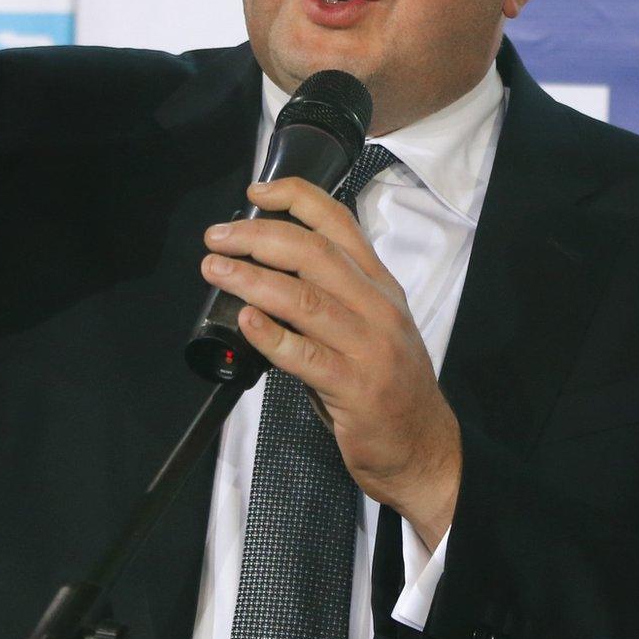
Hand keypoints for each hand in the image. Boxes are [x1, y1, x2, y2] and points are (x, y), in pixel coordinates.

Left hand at [201, 179, 461, 547]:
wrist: (423, 445)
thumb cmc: (389, 385)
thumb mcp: (372, 325)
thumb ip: (332, 296)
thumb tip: (265, 272)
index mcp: (380, 286)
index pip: (340, 224)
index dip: (297, 199)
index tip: (257, 193)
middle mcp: (378, 308)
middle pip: (315, 254)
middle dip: (259, 237)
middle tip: (218, 237)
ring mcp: (369, 347)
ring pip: (305, 299)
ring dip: (253, 280)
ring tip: (216, 270)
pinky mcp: (355, 387)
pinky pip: (306, 355)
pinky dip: (271, 336)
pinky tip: (246, 322)